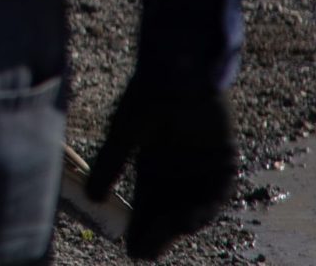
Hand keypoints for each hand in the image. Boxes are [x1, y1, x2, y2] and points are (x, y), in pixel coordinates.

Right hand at [84, 77, 236, 260]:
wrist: (178, 68)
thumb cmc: (148, 96)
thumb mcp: (124, 135)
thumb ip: (111, 165)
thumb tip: (91, 196)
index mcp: (152, 167)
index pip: (146, 206)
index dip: (139, 228)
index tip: (130, 249)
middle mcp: (178, 173)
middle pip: (169, 212)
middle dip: (160, 234)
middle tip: (147, 252)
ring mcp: (201, 168)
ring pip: (193, 206)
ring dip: (182, 224)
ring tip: (169, 233)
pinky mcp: (224, 160)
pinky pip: (218, 193)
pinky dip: (206, 207)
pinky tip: (191, 218)